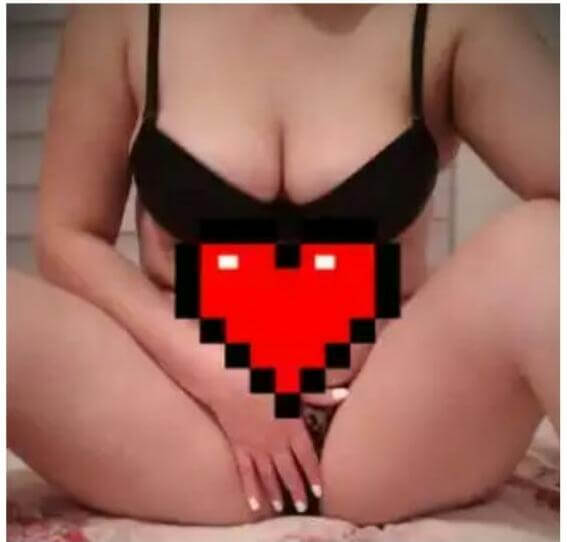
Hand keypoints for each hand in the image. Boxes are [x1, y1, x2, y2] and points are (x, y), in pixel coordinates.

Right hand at [208, 378, 345, 513]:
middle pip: (289, 471)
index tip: (319, 491)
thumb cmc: (264, 378)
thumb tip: (344, 394)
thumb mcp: (295, 383)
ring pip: (269, 476)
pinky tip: (255, 504)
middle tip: (303, 506)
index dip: (314, 474)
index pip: (307, 457)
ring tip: (282, 507)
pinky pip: (246, 473)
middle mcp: (275, 443)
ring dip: (276, 492)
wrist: (228, 382)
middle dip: (297, 489)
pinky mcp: (239, 447)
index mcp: (292, 428)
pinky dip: (251, 489)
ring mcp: (256, 447)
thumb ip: (319, 394)